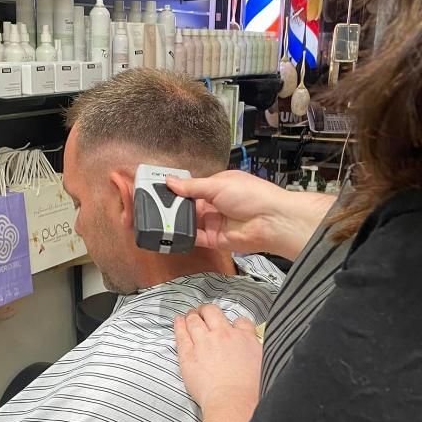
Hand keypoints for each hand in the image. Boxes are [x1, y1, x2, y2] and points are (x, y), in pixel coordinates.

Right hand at [166, 170, 333, 260]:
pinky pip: (195, 238)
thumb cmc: (251, 195)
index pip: (193, 187)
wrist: (271, 221)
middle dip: (172, 206)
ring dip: (175, 221)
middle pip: (189, 206)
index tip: (158, 189)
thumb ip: (192, 186)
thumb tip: (170, 181)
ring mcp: (215, 223)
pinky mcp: (215, 240)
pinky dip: (183, 237)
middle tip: (151, 206)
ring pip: (190, 222)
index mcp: (219, 185)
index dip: (177, 189)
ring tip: (155, 220)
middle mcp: (216, 204)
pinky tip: (168, 234)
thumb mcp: (218, 185)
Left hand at [175, 305, 261, 411]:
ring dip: (192, 315)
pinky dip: (179, 325)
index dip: (235, 323)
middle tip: (204, 312)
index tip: (232, 327)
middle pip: (213, 312)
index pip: (241, 321)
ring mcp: (204, 343)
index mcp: (245, 338)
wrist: (233, 401)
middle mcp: (224, 335)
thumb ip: (257, 351)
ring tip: (190, 315)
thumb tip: (254, 347)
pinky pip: (182, 335)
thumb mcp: (264, 363)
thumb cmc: (250, 390)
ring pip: (194, 321)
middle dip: (207, 310)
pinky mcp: (189, 355)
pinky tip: (178, 321)